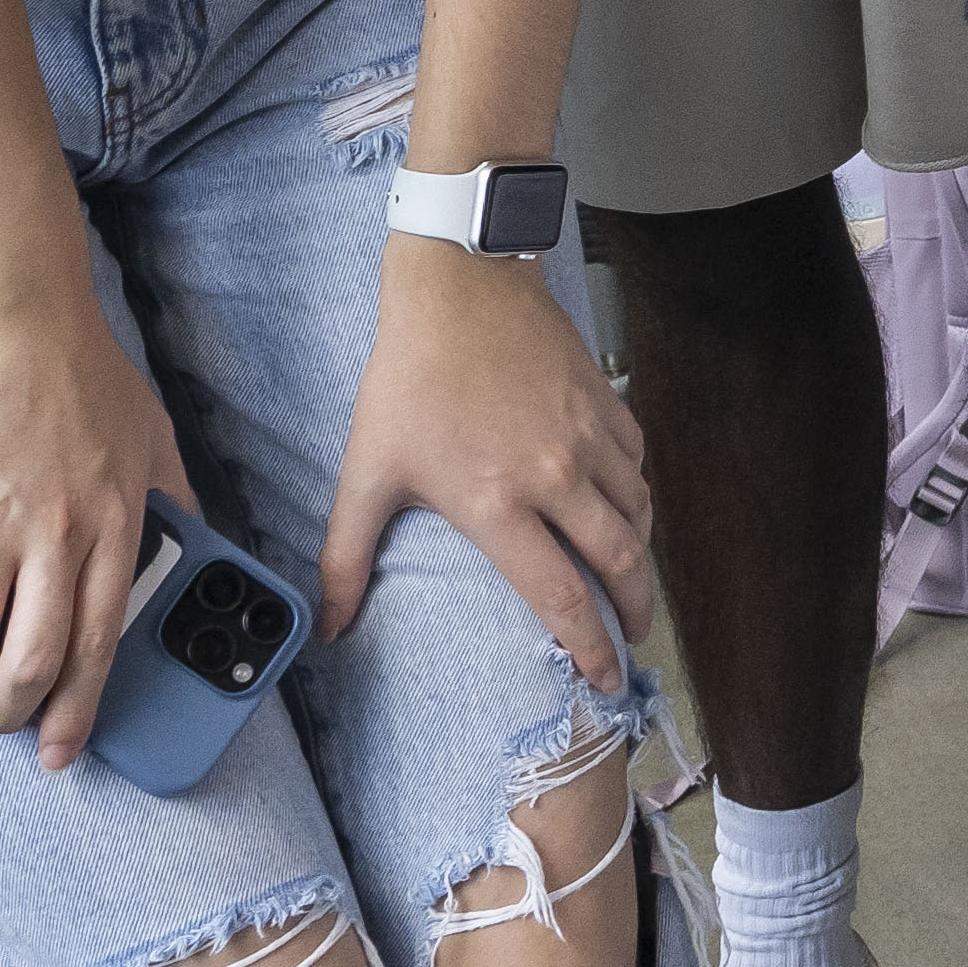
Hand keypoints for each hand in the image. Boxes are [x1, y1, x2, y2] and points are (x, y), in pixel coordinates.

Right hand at [0, 283, 193, 760]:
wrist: (19, 320)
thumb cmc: (88, 374)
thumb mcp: (155, 438)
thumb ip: (175, 497)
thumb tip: (197, 540)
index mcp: (116, 526)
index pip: (99, 644)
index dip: (77, 710)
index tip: (62, 749)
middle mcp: (58, 536)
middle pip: (31, 661)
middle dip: (9, 712)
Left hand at [328, 228, 654, 683]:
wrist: (460, 286)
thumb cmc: (411, 377)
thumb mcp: (369, 470)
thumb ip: (345, 556)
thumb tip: (327, 626)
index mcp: (499, 504)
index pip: (561, 596)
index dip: (589, 647)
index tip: (604, 679)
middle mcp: (557, 477)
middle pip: (620, 562)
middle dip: (634, 613)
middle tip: (634, 641)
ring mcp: (588, 438)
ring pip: (639, 513)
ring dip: (639, 555)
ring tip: (631, 579)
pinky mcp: (604, 404)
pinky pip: (638, 464)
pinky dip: (637, 494)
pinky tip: (623, 504)